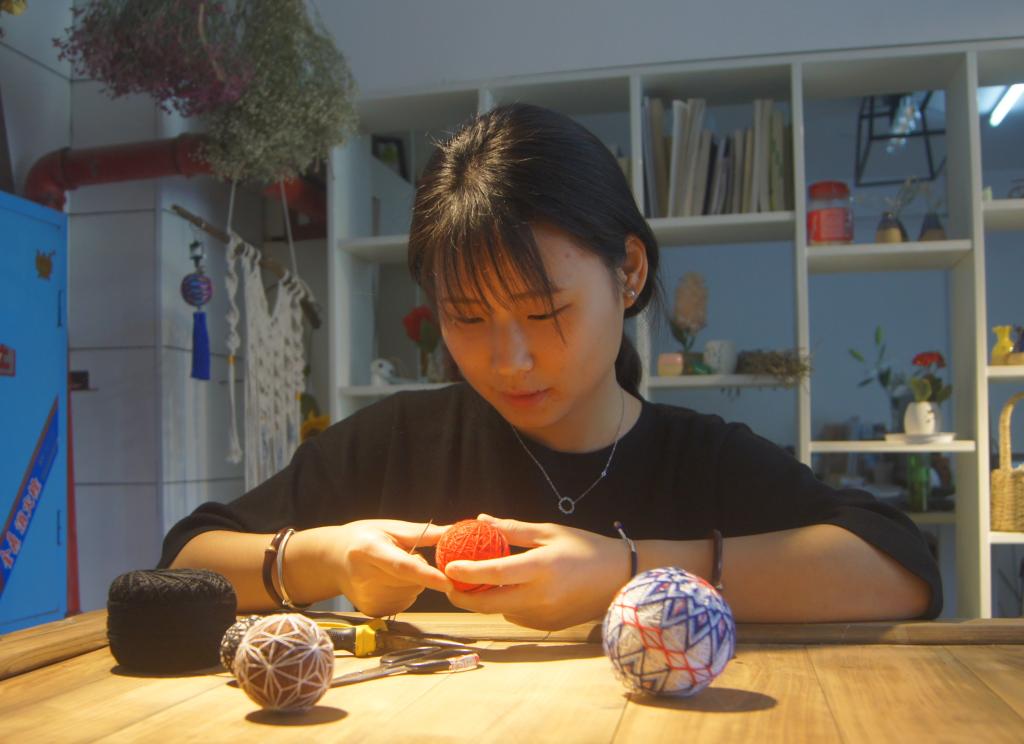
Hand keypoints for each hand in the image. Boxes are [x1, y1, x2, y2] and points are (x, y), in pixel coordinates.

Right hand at [322, 520, 451, 617]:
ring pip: (412, 592)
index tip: (448, 583)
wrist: (332, 560)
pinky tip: (387, 581)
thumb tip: (453, 532)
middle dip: (420, 568)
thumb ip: (422, 533)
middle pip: (412, 580)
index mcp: (369, 550)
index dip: (427, 575)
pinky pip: (405, 601)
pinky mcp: (372, 611)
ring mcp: (368, 598)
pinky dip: (405, 591)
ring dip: (412, 581)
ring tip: (390, 568)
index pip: (402, 566)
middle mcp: (366, 577)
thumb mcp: (389, 528)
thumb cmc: (364, 537)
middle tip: (403, 554)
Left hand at [442, 514, 629, 630]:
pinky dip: (507, 604)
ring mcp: (544, 615)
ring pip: (502, 611)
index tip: (448, 566)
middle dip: (463, 596)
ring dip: (485, 600)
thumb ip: (512, 529)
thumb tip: (481, 519)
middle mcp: (541, 596)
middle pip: (489, 603)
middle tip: (448, 584)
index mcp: (542, 567)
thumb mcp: (549, 531)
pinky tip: (510, 590)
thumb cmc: (585, 548)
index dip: (468, 571)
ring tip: (477, 582)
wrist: (620, 577)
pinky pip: (517, 616)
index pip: (495, 573)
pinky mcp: (548, 626)